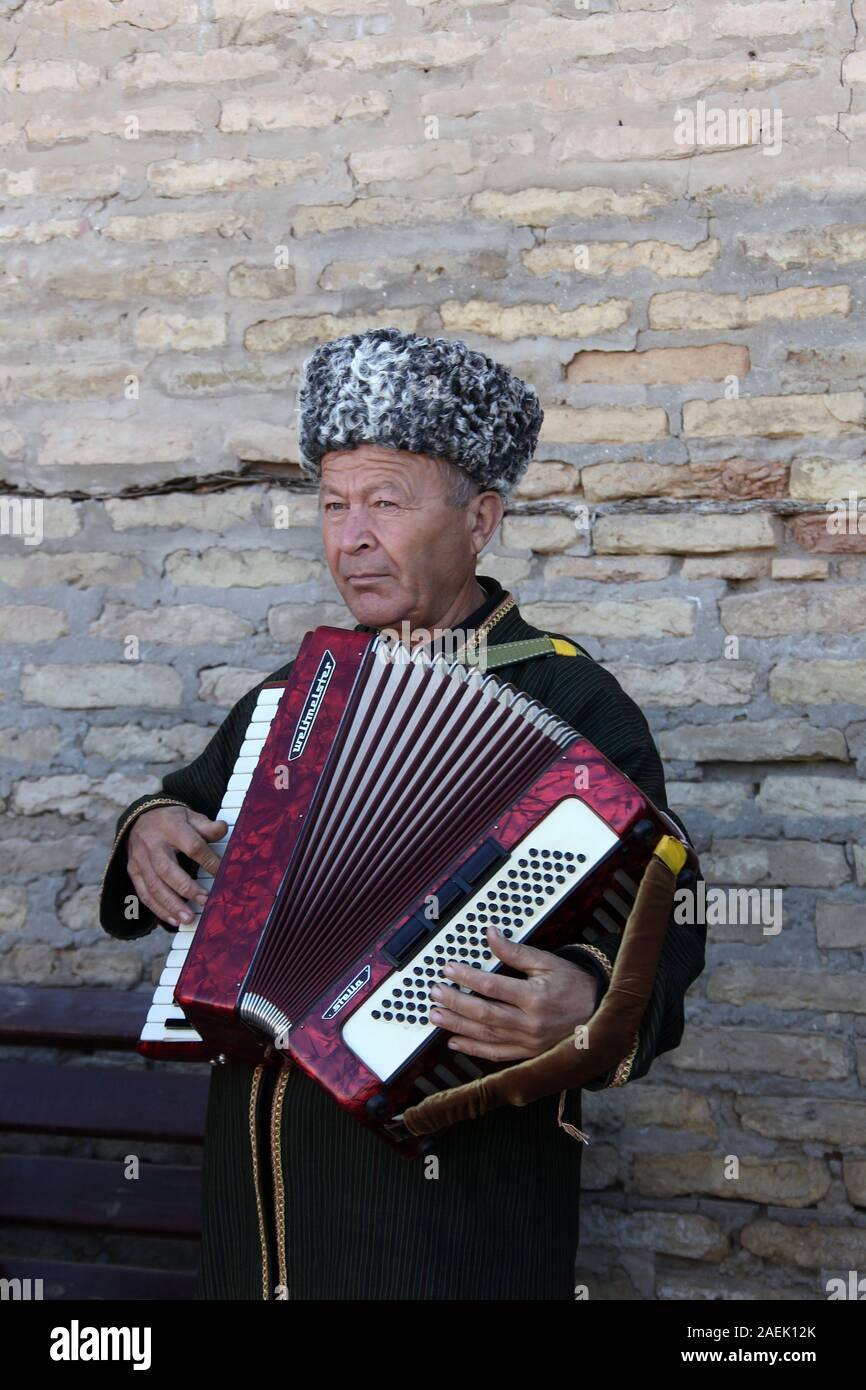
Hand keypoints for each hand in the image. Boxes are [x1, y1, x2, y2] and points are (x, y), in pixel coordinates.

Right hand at [126, 806, 227, 927]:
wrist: (141, 817)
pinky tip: (173, 919)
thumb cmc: (172, 821)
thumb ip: (206, 826)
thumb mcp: (190, 816)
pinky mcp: (133, 871)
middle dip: (186, 888)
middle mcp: (152, 844)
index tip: (222, 874)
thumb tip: (223, 829)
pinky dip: (158, 909)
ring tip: (189, 918)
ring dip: (171, 905)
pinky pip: (144, 893)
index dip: (208, 861)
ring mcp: (140, 859)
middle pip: (167, 869)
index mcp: (170, 827)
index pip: (192, 846)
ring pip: (154, 886)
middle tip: (205, 901)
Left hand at [427, 926, 599, 1061]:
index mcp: (535, 997)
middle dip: (455, 1003)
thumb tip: (491, 935)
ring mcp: (528, 1042)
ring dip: (457, 1026)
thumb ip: (516, 952)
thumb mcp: (548, 962)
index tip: (449, 969)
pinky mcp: (528, 1054)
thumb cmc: (574, 986)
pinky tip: (455, 1042)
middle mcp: (530, 1023)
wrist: (600, 1013)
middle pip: (484, 1014)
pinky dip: (473, 1049)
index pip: (492, 987)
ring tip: (435, 1015)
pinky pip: (496, 1054)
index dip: (467, 977)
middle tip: (434, 993)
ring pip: (486, 1035)